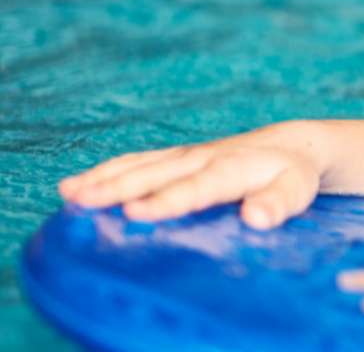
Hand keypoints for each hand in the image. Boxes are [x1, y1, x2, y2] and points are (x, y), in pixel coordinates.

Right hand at [58, 122, 325, 228]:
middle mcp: (203, 157)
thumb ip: (278, 204)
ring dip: (103, 179)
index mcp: (232, 168)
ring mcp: (185, 155)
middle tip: (82, 202)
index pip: (196, 187)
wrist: (290, 146)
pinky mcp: (175, 157)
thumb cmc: (292, 175)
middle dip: (118, 187)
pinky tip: (75, 187)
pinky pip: (136, 162)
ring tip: (68, 194)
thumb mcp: (296, 191)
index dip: (166, 200)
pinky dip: (105, 172)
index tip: (135, 213)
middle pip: (156, 173)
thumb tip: (256, 219)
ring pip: (139, 165)